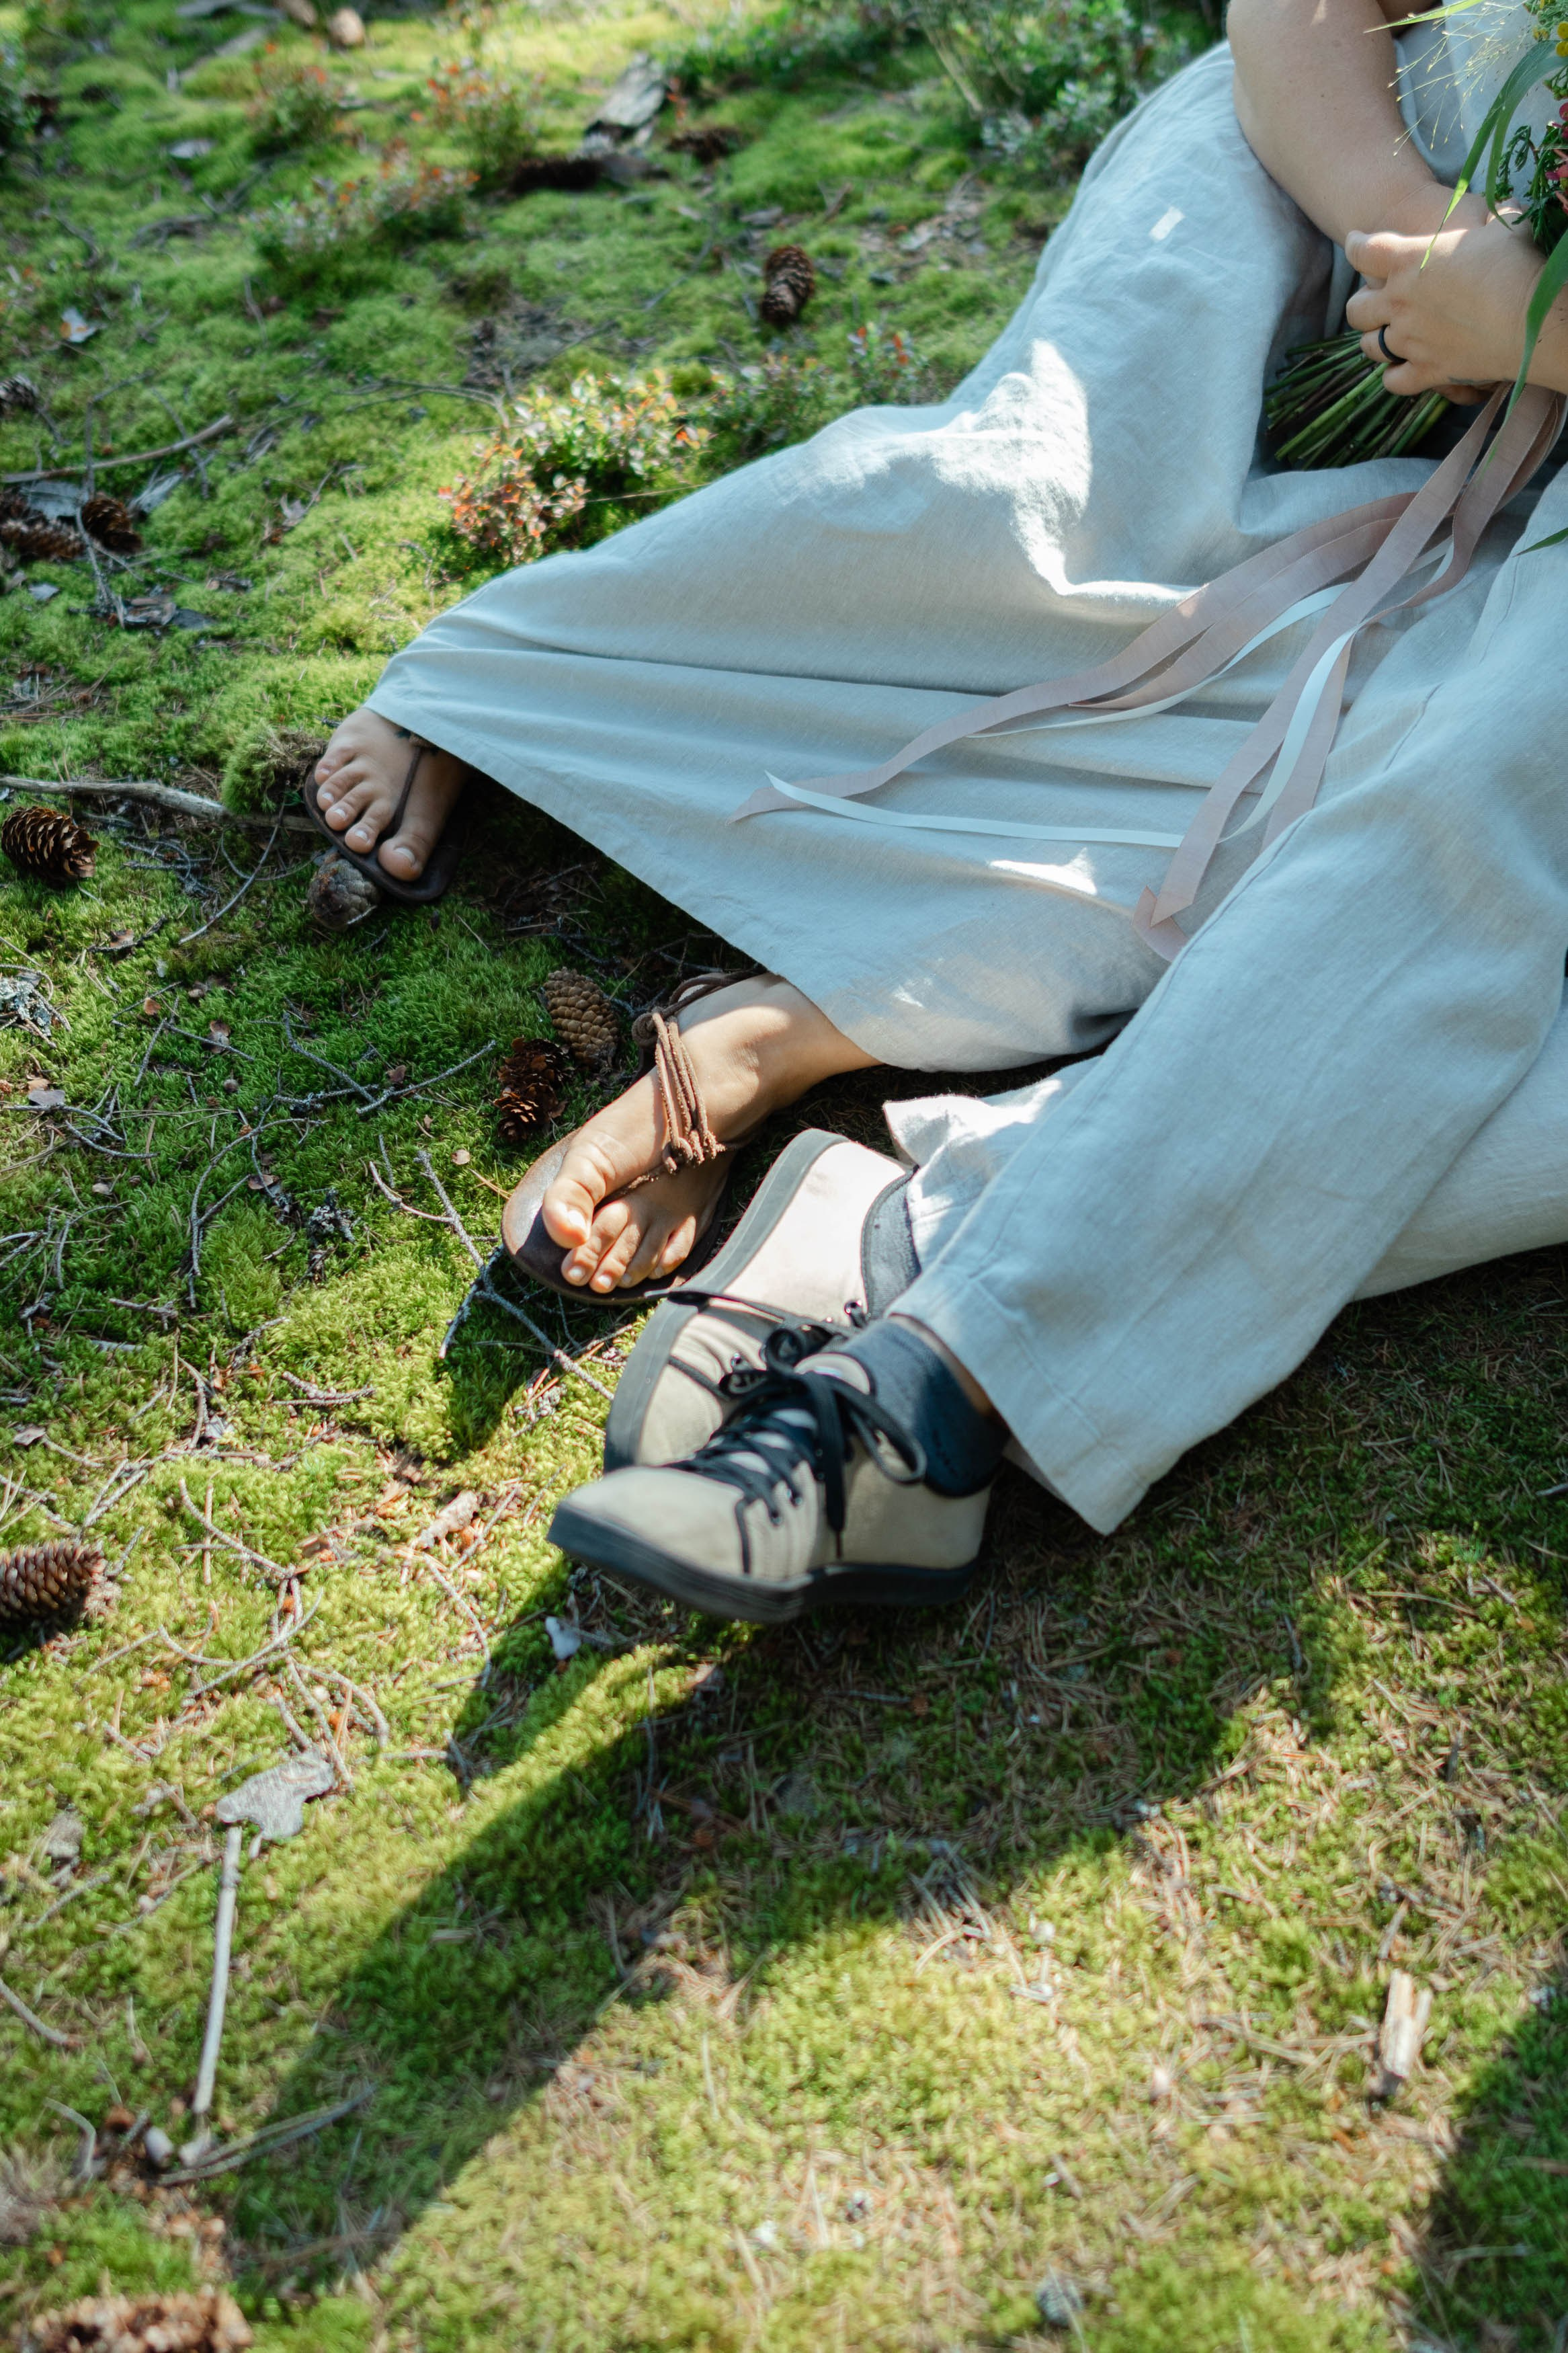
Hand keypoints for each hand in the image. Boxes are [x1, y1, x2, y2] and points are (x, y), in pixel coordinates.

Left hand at [1345, 201, 1566, 399]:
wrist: (1533, 317)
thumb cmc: (1517, 264)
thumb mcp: (1503, 225)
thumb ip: (1492, 218)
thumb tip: (1501, 212)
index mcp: (1409, 261)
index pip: (1363, 251)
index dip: (1355, 245)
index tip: (1356, 242)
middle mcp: (1400, 303)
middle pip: (1356, 308)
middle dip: (1361, 303)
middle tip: (1375, 299)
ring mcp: (1410, 341)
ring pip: (1369, 347)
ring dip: (1374, 340)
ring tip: (1387, 334)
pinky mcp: (1427, 372)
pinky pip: (1394, 381)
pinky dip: (1395, 376)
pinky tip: (1403, 368)